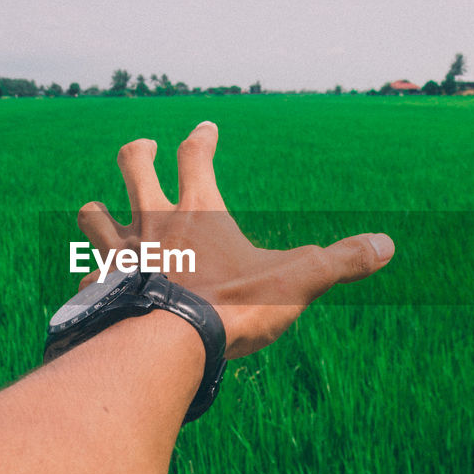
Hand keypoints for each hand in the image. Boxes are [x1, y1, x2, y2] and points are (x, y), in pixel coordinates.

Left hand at [75, 121, 393, 357]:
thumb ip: (340, 262)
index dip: (201, 140)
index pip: (197, 158)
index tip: (203, 128)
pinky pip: (86, 274)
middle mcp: (152, 222)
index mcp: (197, 212)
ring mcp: (119, 253)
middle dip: (139, 154)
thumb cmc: (230, 308)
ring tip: (98, 210)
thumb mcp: (296, 282)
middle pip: (134, 169)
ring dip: (98, 211)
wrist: (165, 345)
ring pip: (95, 216)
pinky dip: (89, 275)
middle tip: (143, 148)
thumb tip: (388, 245)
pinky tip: (93, 286)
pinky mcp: (98, 288)